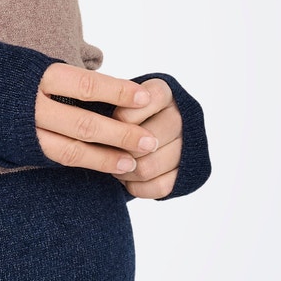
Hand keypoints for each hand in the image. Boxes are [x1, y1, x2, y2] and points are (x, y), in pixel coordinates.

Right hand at [34, 63, 167, 181]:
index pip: (86, 86)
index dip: (118, 92)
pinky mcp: (25, 149)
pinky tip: (110, 166)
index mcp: (39, 77)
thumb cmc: (13, 76)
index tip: (146, 97)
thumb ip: (73, 77)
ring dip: (107, 157)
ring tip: (134, 162)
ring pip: (73, 149)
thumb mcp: (38, 65)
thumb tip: (116, 85)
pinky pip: (61, 159)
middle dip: (121, 134)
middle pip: (84, 123)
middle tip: (151, 141)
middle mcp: (33, 106)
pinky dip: (88, 163)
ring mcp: (27, 131)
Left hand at [104, 77, 183, 199]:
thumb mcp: (112, 99)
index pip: (141, 103)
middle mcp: (180, 116)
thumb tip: (93, 122)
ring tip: (114, 166)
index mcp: (162, 92)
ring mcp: (186, 145)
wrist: (141, 131)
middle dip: (119, 150)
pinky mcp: (187, 172)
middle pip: (145, 141)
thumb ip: (107, 104)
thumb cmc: (122, 113)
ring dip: (124, 172)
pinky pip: (160, 187)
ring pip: (148, 167)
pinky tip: (128, 180)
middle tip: (105, 151)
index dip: (121, 118)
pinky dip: (137, 187)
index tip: (110, 121)